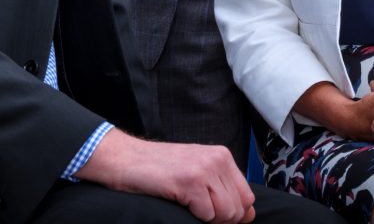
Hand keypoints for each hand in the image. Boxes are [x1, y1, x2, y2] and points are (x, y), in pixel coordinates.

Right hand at [74, 130, 255, 222]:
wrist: (126, 158)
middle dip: (220, 219)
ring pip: (226, 213)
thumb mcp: (197, 172)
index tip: (212, 212)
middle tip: (196, 209)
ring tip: (188, 204)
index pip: (247, 197)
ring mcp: (205, 169)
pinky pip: (207, 215)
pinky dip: (194, 217)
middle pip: (239, 208)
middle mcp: (218, 159)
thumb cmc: (159, 169)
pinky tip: (179, 201)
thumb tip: (248, 216)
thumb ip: (223, 189)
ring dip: (208, 218)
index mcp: (222, 156)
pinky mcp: (190, 182)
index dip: (232, 213)